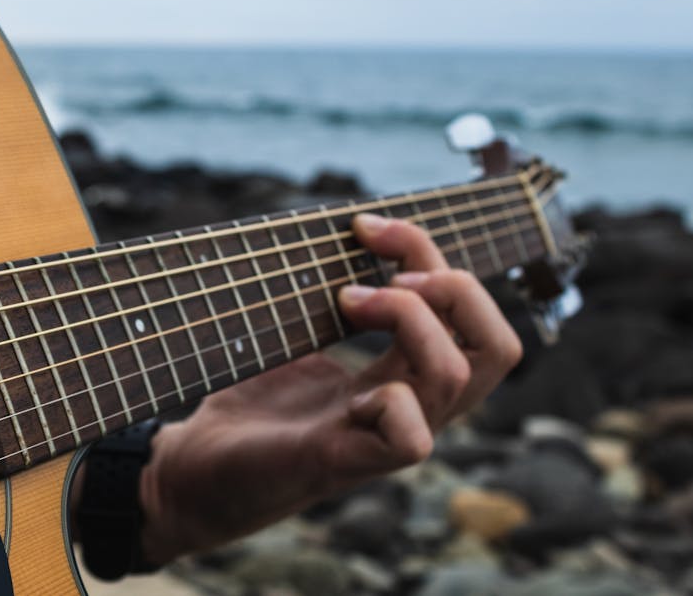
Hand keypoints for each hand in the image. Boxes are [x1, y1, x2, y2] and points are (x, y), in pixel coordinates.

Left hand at [138, 213, 522, 562]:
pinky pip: (412, 439)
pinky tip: (347, 394)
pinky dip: (390, 402)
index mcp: (402, 373)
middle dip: (457, 286)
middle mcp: (408, 405)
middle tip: (388, 271)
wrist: (194, 467)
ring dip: (409, 318)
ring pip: (457, 375)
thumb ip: (336, 293)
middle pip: (498, 347)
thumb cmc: (246, 401)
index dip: (431, 255)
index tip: (364, 226)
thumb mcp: (298, 332)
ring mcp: (381, 437)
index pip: (469, 315)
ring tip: (348, 301)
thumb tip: (352, 228)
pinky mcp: (342, 463)